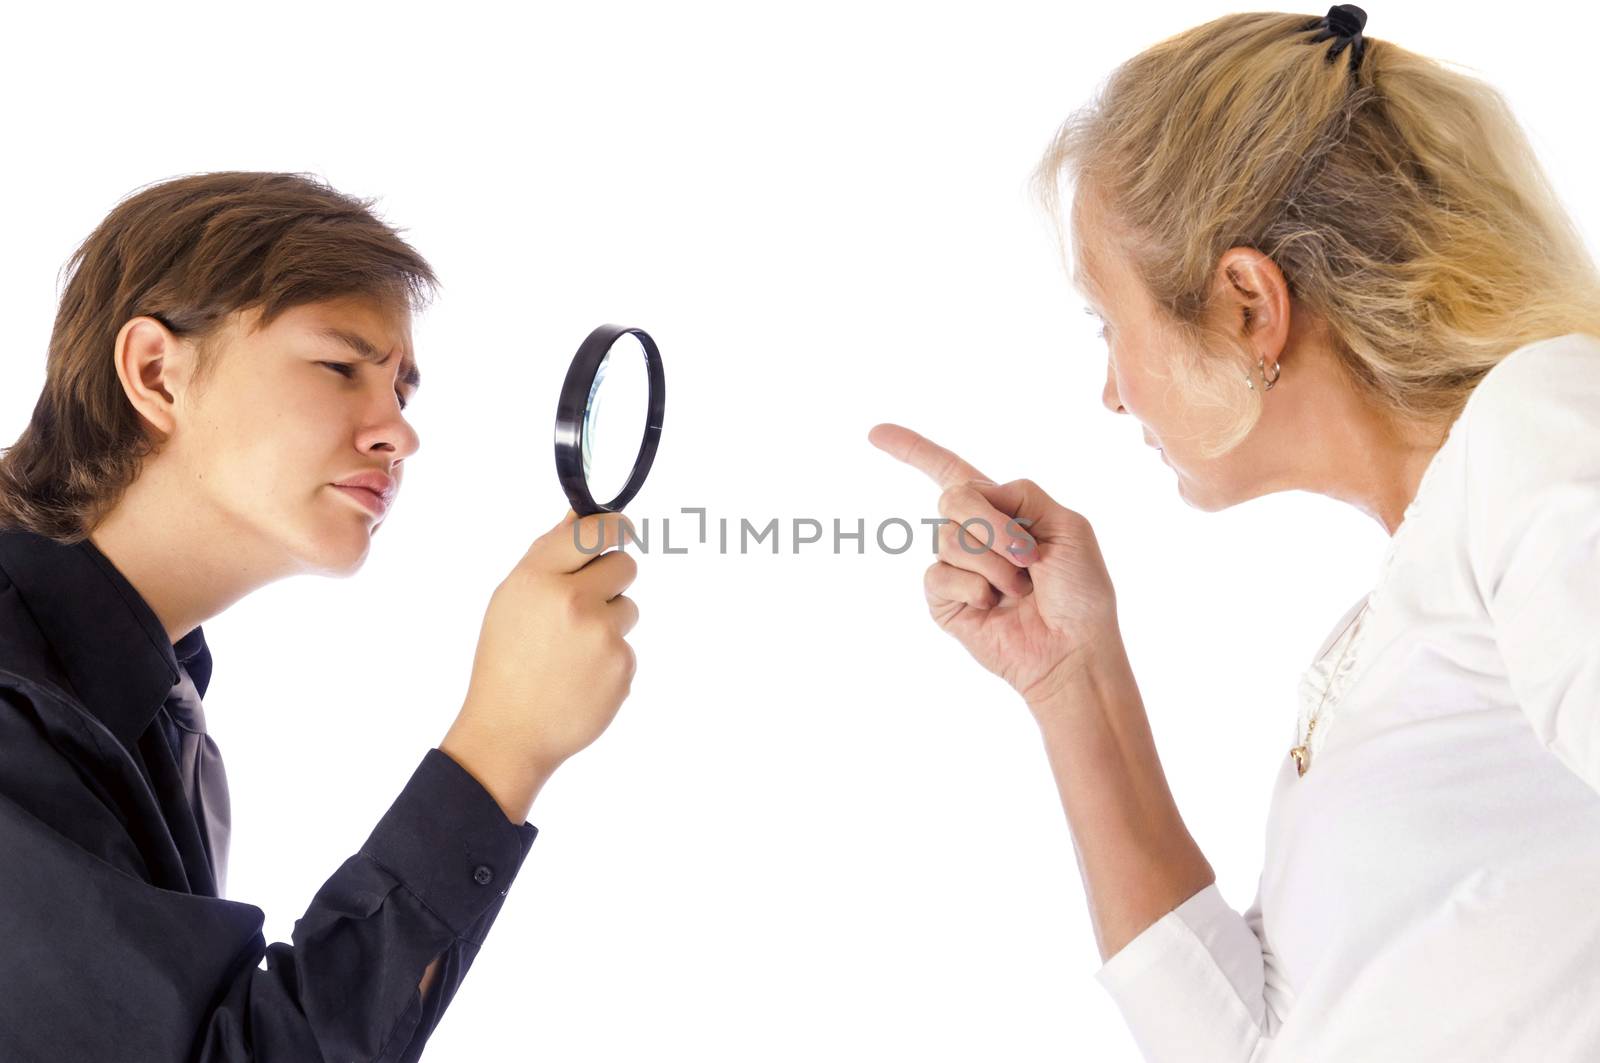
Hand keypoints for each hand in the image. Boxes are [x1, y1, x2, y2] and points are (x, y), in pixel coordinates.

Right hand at [454, 509, 639, 779]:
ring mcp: (602, 635)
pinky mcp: (622, 666)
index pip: (596, 530)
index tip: (622, 530)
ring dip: (610, 622)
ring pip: (630, 608)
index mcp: (539, 578)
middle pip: (625, 565)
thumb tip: (582, 514)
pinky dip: (610, 659)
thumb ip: (549, 554)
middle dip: (612, 579)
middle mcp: (573, 600)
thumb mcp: (512, 598)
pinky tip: (580, 677)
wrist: (509, 731)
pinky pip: (628, 646)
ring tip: (572, 650)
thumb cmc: (505, 660)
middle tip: (585, 604)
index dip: (616, 527)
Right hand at [869, 423, 1120, 709]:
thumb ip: (1022, 494)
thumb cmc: (1080, 592)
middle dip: (993, 524)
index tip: (875, 433)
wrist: (1072, 648)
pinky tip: (994, 606)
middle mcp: (974, 534)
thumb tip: (976, 494)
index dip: (913, 449)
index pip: (950, 470)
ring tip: (1019, 588)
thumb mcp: (1069, 526)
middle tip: (1029, 556)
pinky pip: (939, 575)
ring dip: (993, 563)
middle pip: (952, 496)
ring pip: (948, 537)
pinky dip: (975, 588)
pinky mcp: (943, 600)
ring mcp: (956, 567)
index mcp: (1003, 509)